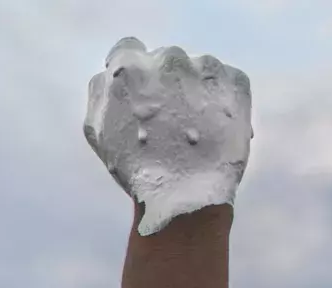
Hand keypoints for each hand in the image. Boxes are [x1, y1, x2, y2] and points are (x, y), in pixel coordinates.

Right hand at [84, 37, 252, 235]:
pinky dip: (218, 99)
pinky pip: (224, 81)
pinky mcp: (235, 80)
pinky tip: (211, 127)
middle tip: (166, 120)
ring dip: (192, 90)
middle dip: (162, 83)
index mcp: (128, 67)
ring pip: (195, 70)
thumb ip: (100, 92)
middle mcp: (167, 58)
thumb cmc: (136, 168)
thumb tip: (110, 75)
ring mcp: (204, 67)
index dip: (131, 73)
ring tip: (192, 128)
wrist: (186, 194)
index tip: (138, 93)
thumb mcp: (97, 131)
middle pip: (163, 60)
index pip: (126, 49)